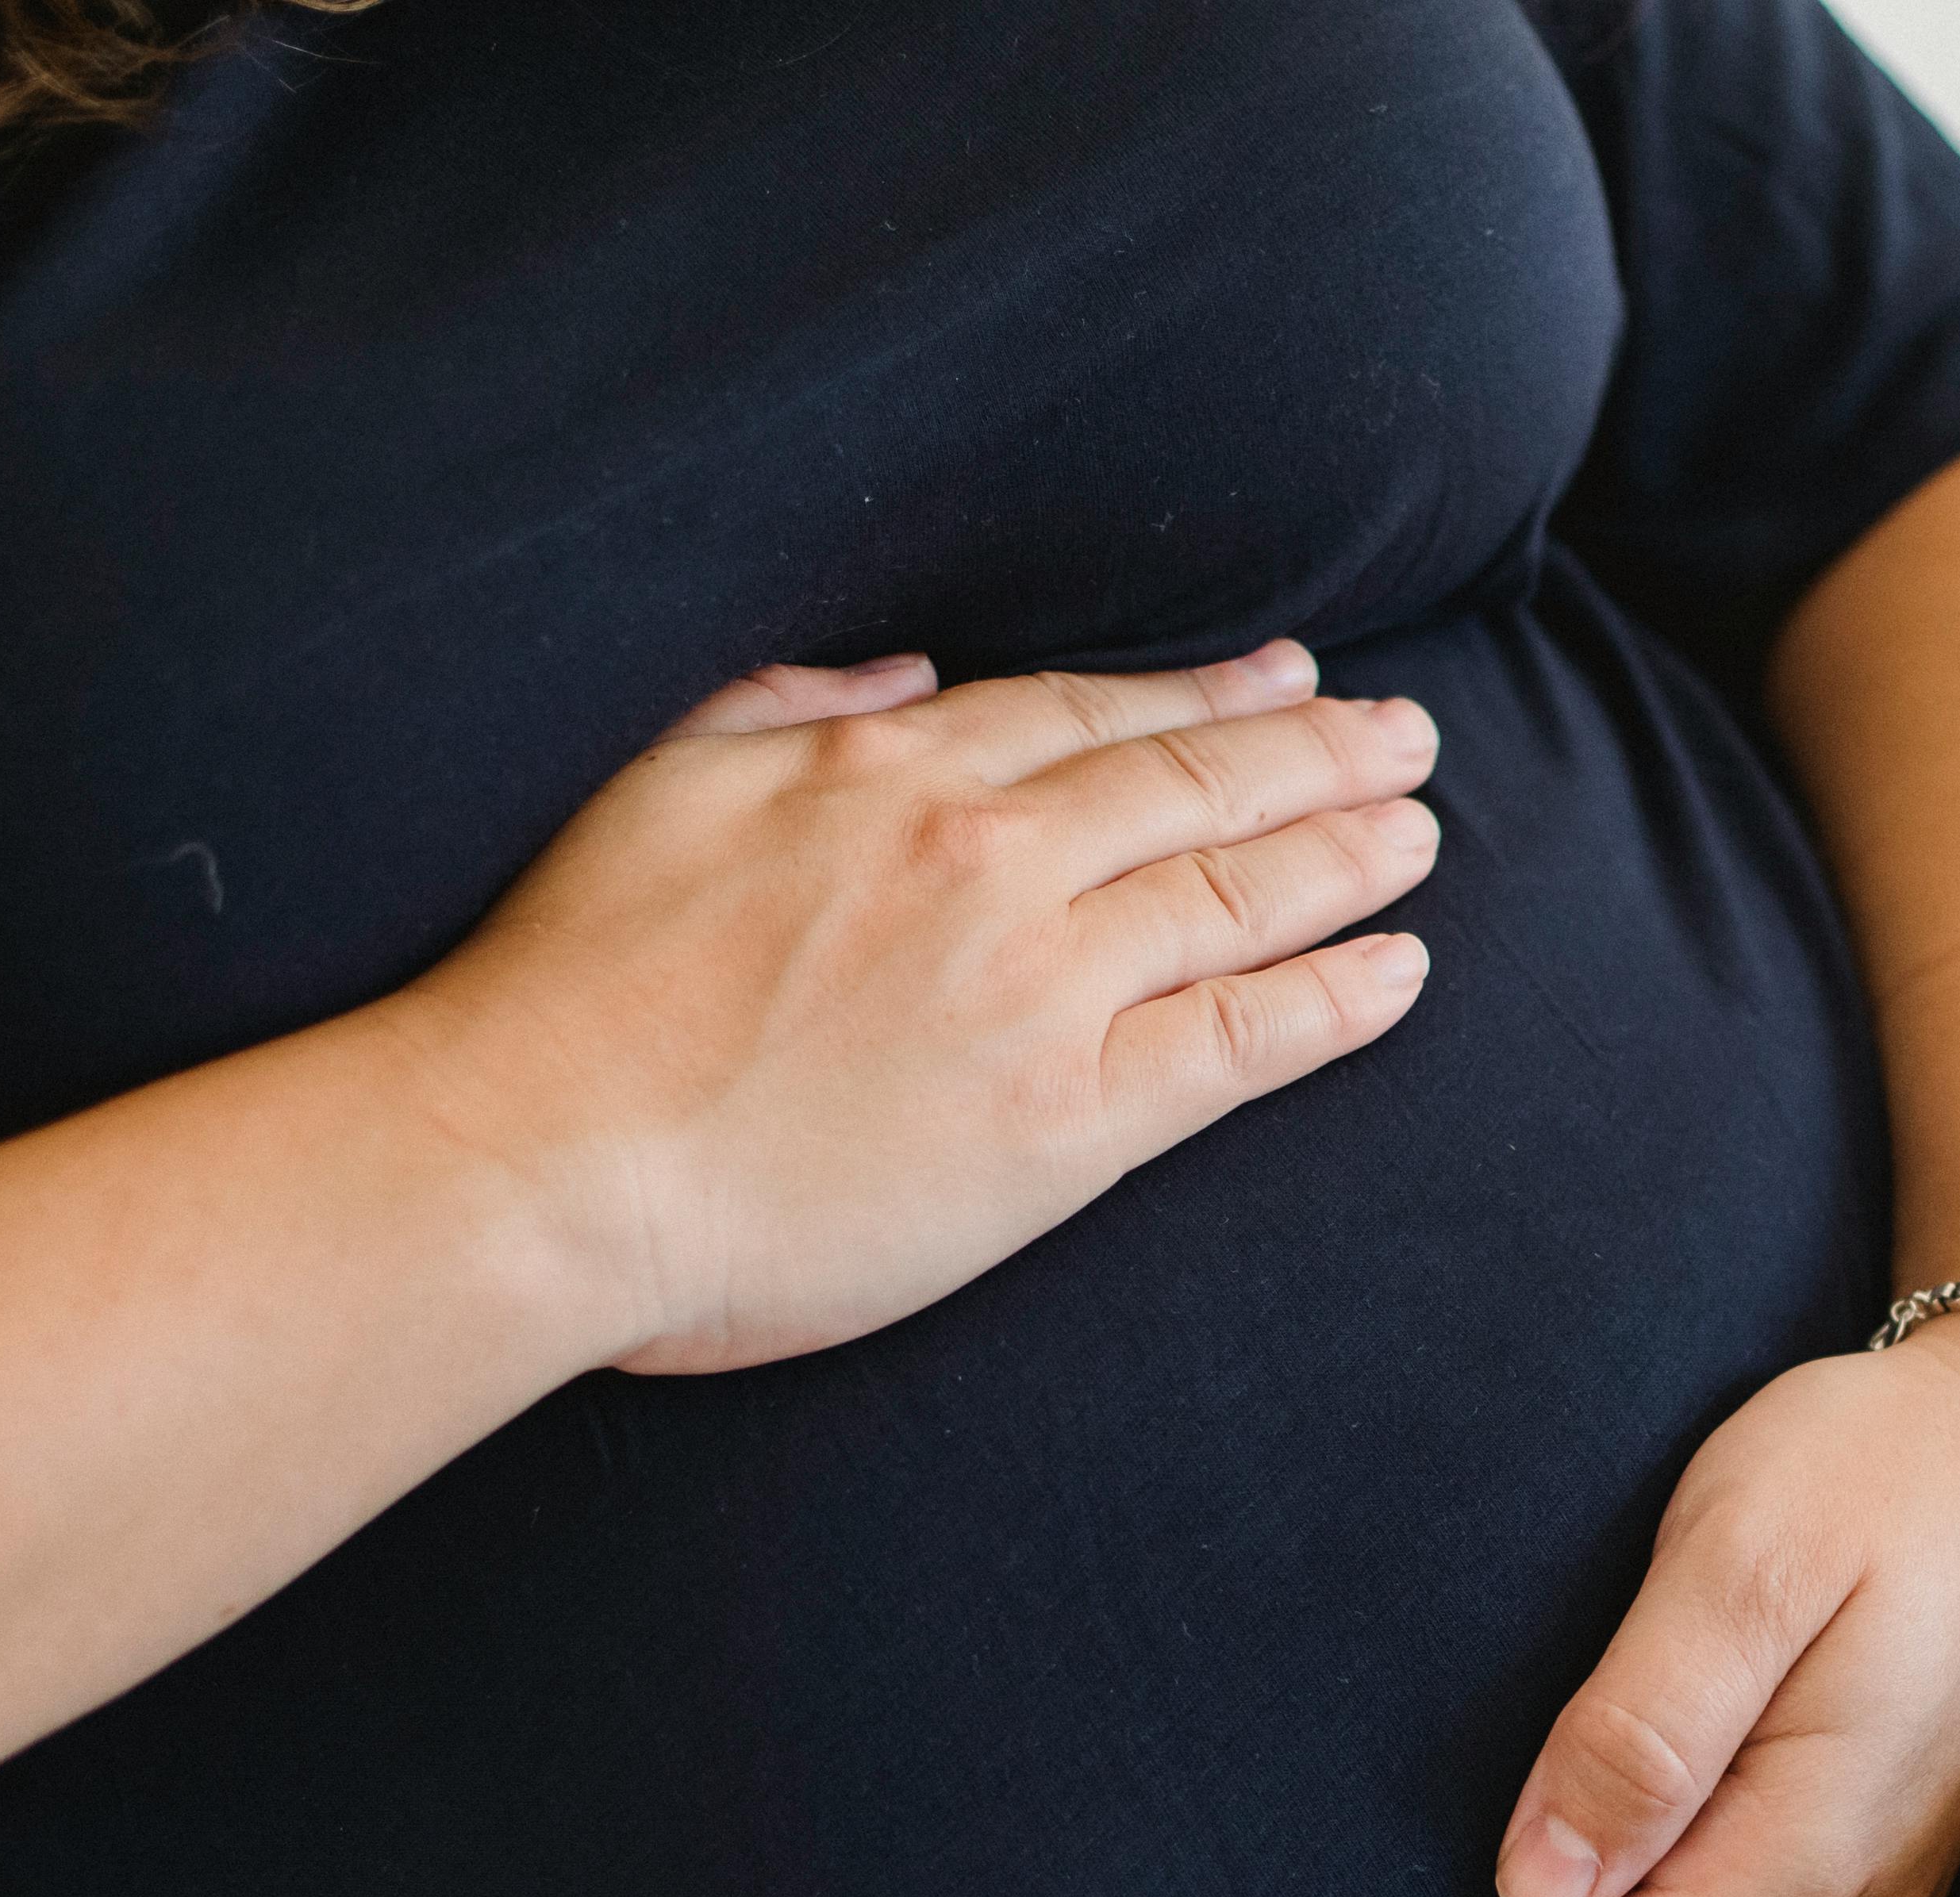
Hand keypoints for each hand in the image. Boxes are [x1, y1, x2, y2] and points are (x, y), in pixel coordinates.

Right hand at [399, 639, 1443, 1375]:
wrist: (541, 1156)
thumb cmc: (568, 988)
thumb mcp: (661, 784)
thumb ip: (786, 712)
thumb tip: (902, 678)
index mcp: (893, 778)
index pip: (1093, 719)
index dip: (1206, 697)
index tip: (1286, 677)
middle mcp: (991, 864)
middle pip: (1193, 790)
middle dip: (1314, 756)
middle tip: (1403, 738)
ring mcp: (1039, 990)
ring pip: (1235, 899)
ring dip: (1344, 859)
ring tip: (1418, 836)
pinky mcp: (1065, 1122)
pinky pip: (1237, 1044)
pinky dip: (1331, 1001)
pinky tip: (1397, 972)